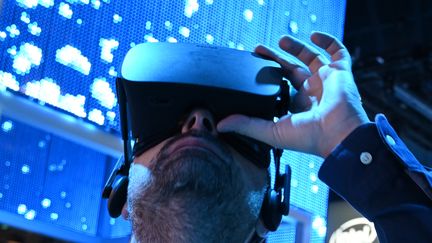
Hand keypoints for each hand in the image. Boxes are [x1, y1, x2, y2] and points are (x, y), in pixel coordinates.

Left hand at [217, 31, 369, 157]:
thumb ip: (247, 125)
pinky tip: (314, 35)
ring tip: (281, 39)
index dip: (268, 77)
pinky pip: (338, 52)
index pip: (280, 87)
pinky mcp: (341, 73)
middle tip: (259, 49)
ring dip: (297, 47)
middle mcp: (312, 93)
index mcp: (298, 107)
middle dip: (276, 58)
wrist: (338, 135)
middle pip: (292, 70)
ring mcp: (326, 81)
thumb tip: (221, 125)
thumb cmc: (309, 138)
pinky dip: (328, 41)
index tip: (254, 66)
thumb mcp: (271, 131)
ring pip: (311, 59)